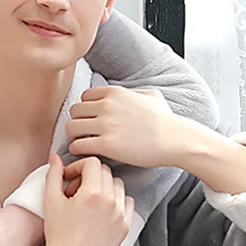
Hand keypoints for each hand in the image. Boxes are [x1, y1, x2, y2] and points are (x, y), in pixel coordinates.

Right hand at [38, 154, 133, 245]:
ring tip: (89, 199)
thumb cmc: (58, 235)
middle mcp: (110, 201)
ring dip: (104, 185)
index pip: (92, 163)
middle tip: (75, 190)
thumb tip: (55, 157)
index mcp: (92, 192)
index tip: (69, 177)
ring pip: (118, 185)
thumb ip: (54, 175)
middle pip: (105, 172)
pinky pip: (127, 202)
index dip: (78, 166)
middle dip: (89, 175)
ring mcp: (120, 214)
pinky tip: (103, 209)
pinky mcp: (125, 226)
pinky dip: (117, 200)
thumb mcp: (51, 201)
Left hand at [66, 86, 186, 167]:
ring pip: (71, 127)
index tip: (92, 120)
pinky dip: (78, 150)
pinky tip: (88, 153)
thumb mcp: (151, 96)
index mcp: (114, 92)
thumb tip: (127, 93)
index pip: (84, 97)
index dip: (87, 109)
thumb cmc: (166, 120)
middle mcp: (106, 106)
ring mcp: (105, 125)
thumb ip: (133, 92)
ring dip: (75, 136)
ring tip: (84, 143)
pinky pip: (77, 145)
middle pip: (74, 111)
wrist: (175, 139)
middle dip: (79, 122)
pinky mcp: (106, 145)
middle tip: (86, 133)